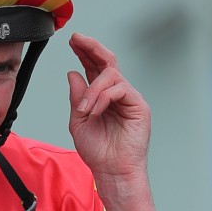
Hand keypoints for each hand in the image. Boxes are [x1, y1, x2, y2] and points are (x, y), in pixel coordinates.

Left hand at [66, 33, 151, 181]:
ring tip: (84, 110)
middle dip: (91, 48)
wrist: (111, 170)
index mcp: (101, 96)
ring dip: (92, 89)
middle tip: (77, 40)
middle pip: (107, 61)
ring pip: (111, 75)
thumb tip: (72, 73)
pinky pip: (120, 89)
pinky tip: (94, 112)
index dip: (84, 52)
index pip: (93, 68)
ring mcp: (129, 98)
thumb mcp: (78, 121)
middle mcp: (116, 94)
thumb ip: (76, 98)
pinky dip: (103, 98)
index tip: (73, 41)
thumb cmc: (98, 151)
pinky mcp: (139, 106)